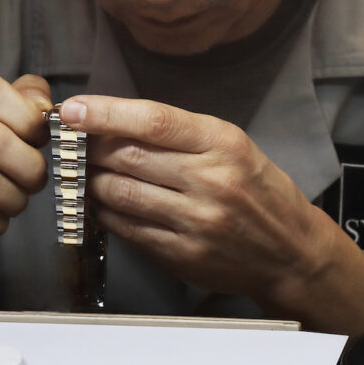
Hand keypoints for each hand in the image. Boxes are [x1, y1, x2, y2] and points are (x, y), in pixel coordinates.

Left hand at [61, 96, 363, 333]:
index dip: (106, 113)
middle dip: (90, 149)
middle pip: (128, 156)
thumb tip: (113, 122)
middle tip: (74, 144)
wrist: (290, 249)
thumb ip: (179, 133)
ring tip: (86, 174)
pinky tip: (103, 203)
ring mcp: (195, 221)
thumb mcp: (232, 145)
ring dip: (91, 182)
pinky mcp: (182, 255)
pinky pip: (127, 228)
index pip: (153, 121)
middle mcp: (209, 180)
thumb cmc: (258, 189)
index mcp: (222, 143)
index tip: (74, 110)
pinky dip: (106, 213)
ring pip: (119, 193)